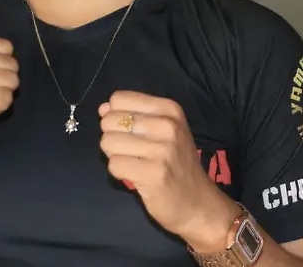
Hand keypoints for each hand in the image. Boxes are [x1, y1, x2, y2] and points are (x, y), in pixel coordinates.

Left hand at [99, 91, 237, 248]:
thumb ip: (131, 114)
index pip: (119, 99)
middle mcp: (167, 125)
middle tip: (130, 150)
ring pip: (108, 142)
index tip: (129, 131)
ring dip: (114, 155)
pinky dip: (118, 172)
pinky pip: (114, 164)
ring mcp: (161, 150)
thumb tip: (103, 108)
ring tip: (132, 162)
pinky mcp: (153, 174)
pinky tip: (134, 175)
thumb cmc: (176, 163)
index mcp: (169, 109)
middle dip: (112, 137)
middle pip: (109, 120)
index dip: (115, 115)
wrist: (199, 204)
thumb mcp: (161, 130)